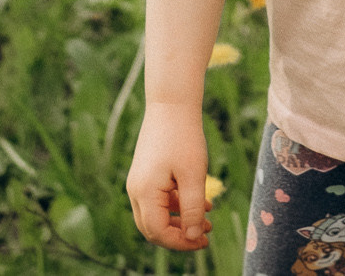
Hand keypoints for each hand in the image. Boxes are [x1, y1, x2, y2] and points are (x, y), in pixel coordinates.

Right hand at [125, 106, 217, 252]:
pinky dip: (178, 205)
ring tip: (209, 220)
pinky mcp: (146, 174)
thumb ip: (193, 209)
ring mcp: (139, 182)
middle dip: (180, 235)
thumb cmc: (184, 137)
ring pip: (157, 215)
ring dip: (181, 221)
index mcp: (144, 192)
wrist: (172, 103)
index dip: (181, 242)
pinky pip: (159, 200)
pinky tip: (202, 202)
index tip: (204, 241)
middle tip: (205, 236)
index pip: (158, 232)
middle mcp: (136, 190)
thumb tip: (193, 237)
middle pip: (153, 228)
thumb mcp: (193, 175)